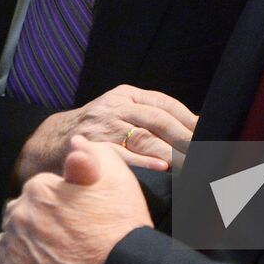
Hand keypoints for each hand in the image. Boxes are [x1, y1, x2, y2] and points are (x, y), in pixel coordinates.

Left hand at [0, 136, 152, 263]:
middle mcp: (19, 216)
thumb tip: (75, 141)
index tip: (74, 216)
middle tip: (64, 236)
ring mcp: (12, 249)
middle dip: (37, 220)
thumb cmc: (121, 227)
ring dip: (25, 244)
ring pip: (11, 241)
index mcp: (38, 188)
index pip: (38, 190)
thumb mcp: (116, 177)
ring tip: (54, 255)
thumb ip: (92, 153)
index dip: (58, 203)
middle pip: (20, 213)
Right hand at [15, 84, 196, 181]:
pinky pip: (122, 154)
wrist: (53, 140)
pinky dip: (144, 161)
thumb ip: (151, 116)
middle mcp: (115, 106)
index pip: (165, 103)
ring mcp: (103, 126)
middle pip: (159, 120)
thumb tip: (196, 127)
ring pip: (145, 136)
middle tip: (206, 153)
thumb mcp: (121, 111)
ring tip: (192, 164)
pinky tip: (162, 168)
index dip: (189, 119)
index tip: (209, 133)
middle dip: (185, 137)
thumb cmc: (98, 129)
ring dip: (171, 152)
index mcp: (126, 94)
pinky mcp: (92, 147)